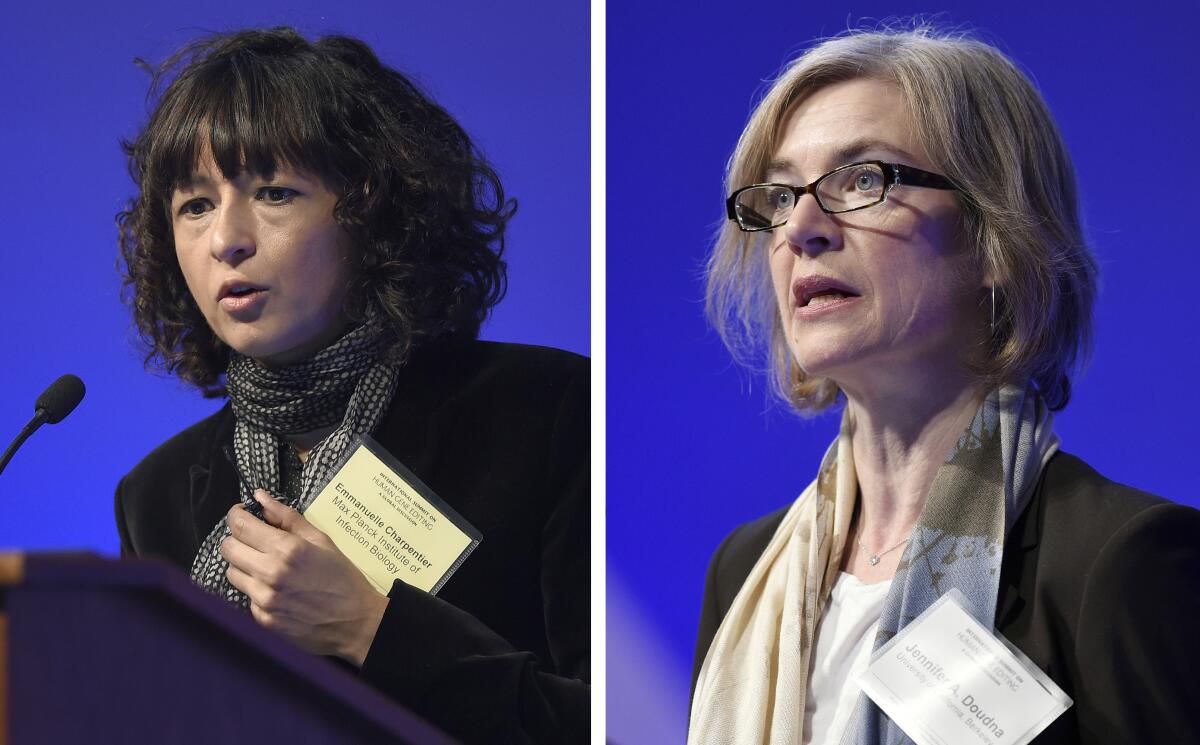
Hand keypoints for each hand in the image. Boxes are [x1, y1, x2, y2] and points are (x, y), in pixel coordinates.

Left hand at [220, 489, 388, 666]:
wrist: (354, 621)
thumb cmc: (342, 577)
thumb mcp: (320, 540)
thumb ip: (286, 517)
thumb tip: (260, 497)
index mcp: (287, 549)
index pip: (240, 526)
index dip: (236, 515)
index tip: (241, 514)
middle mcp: (270, 573)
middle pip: (228, 548)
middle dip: (237, 539)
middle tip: (254, 540)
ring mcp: (264, 599)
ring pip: (232, 572)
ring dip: (244, 564)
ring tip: (267, 566)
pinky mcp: (262, 618)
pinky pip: (246, 595)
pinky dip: (256, 589)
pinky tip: (277, 589)